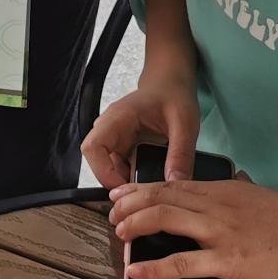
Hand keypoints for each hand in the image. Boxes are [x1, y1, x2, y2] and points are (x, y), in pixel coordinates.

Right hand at [82, 66, 200, 188]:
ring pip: (109, 169)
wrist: (171, 84)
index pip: (93, 147)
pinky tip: (152, 182)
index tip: (128, 188)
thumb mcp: (184, 124)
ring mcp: (115, 139)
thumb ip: (180, 154)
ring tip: (151, 190)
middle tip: (143, 195)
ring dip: (127, 182)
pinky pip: (121, 168)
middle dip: (117, 182)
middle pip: (98, 163)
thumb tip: (176, 185)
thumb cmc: (174, 95)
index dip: (103, 172)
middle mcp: (111, 129)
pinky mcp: (123, 147)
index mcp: (119, 118)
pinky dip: (133, 179)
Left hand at [110, 173, 277, 278]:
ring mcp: (223, 232)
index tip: (122, 193)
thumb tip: (233, 179)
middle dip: (129, 203)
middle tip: (111, 212)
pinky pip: (184, 263)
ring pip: (165, 219)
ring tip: (118, 233)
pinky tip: (138, 273)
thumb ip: (243, 189)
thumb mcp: (266, 196)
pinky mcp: (232, 260)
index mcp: (226, 189)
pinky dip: (155, 268)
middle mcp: (218, 205)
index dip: (142, 188)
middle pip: (161, 196)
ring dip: (135, 225)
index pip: (173, 183)